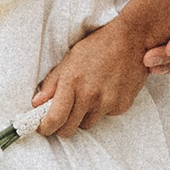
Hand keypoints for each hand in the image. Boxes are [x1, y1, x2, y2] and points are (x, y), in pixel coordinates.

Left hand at [30, 13, 152, 138]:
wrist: (132, 40)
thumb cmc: (99, 46)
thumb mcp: (70, 59)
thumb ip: (52, 83)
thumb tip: (37, 102)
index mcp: (73, 82)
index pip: (55, 118)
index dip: (46, 128)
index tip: (43, 127)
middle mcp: (90, 95)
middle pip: (69, 129)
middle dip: (62, 126)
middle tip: (62, 116)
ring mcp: (108, 102)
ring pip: (87, 124)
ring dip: (83, 116)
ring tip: (88, 96)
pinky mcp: (122, 106)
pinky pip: (105, 116)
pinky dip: (102, 109)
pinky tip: (105, 91)